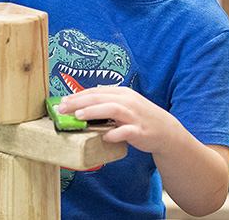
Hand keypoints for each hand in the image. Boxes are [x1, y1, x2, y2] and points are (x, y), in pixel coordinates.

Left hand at [57, 87, 180, 154]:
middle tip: (63, 108)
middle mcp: (127, 101)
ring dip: (93, 111)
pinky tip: (104, 136)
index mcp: (121, 93)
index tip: (62, 101)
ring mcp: (134, 116)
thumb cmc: (138, 117)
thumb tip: (78, 106)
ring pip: (112, 109)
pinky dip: (114, 133)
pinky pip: (126, 131)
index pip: (96, 91)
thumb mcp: (123, 105)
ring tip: (78, 116)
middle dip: (79, 101)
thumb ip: (104, 104)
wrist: (166, 131)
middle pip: (100, 97)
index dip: (77, 95)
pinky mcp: (140, 131)